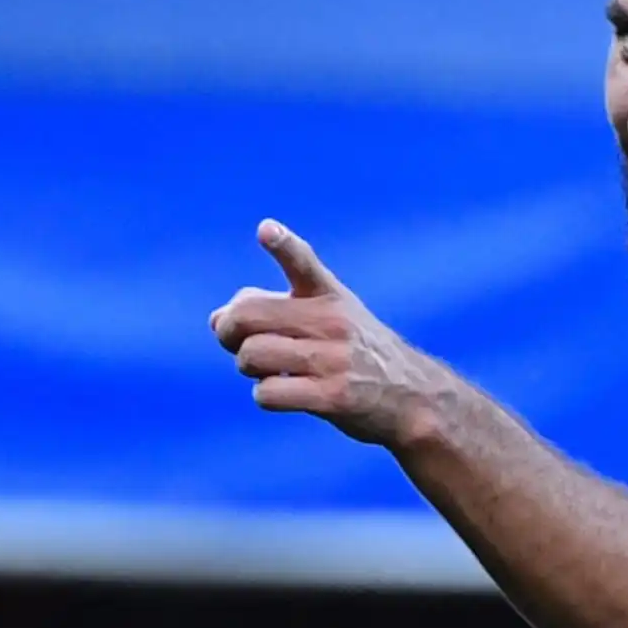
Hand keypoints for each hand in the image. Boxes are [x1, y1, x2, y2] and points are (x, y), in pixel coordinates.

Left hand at [210, 219, 447, 445]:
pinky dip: (266, 395)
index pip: (303, 263)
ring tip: (273, 370)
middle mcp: (332, 322)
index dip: (283, 245)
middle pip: (246, 316)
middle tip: (237, 343)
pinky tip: (288, 393)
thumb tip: (215, 319)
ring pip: (250, 355)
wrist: (411, 395)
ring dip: (248, 368)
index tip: (266, 230)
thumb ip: (272, 310)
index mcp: (330, 296)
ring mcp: (333, 359)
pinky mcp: (333, 396)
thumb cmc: (357, 353)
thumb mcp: (330, 317)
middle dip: (228, 332)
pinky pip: (266, 393)